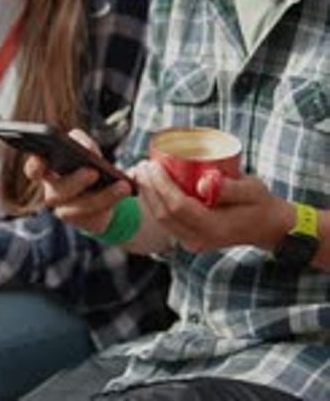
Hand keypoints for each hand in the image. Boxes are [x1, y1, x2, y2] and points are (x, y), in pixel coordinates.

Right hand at [24, 128, 131, 233]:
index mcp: (47, 170)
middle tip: (93, 172)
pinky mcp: (83, 222)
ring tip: (123, 185)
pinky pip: (95, 215)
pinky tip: (125, 190)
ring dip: (102, 195)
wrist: (107, 192)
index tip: (44, 158)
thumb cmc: (91, 163)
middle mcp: (53, 192)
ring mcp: (67, 209)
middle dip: (75, 181)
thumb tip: (88, 150)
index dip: (35, 165)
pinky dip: (111, 200)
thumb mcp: (88, 148)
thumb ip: (82, 143)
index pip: (34, 169)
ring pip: (80, 206)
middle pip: (58, 190)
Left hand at [134, 160, 292, 253]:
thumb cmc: (259, 203)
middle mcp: (200, 239)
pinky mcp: (189, 237)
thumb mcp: (253, 190)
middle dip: (149, 188)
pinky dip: (153, 203)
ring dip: (147, 195)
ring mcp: (193, 242)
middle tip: (142, 164)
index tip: (154, 165)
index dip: (162, 186)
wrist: (266, 227)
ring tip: (141, 172)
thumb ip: (231, 188)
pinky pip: (165, 221)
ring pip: (161, 220)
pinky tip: (147, 186)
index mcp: (214, 228)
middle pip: (164, 214)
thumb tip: (204, 183)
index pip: (178, 207)